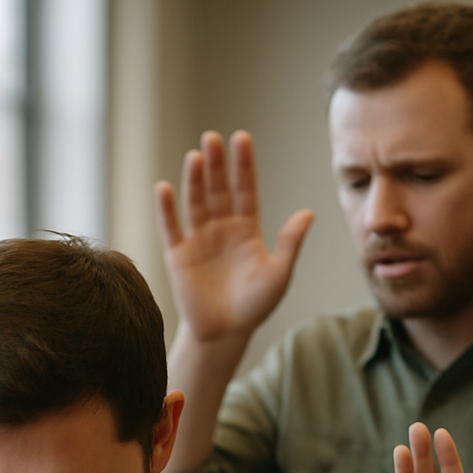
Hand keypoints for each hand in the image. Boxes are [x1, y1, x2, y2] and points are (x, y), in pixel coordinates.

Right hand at [155, 130, 313, 346]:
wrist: (224, 334)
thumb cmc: (255, 306)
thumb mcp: (279, 274)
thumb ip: (290, 243)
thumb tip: (308, 213)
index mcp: (247, 228)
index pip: (245, 188)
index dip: (243, 164)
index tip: (241, 138)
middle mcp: (221, 227)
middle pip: (218, 188)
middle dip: (215, 164)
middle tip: (212, 138)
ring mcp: (198, 239)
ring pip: (195, 202)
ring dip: (193, 180)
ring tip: (195, 156)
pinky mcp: (178, 255)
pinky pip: (171, 227)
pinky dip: (166, 208)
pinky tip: (164, 188)